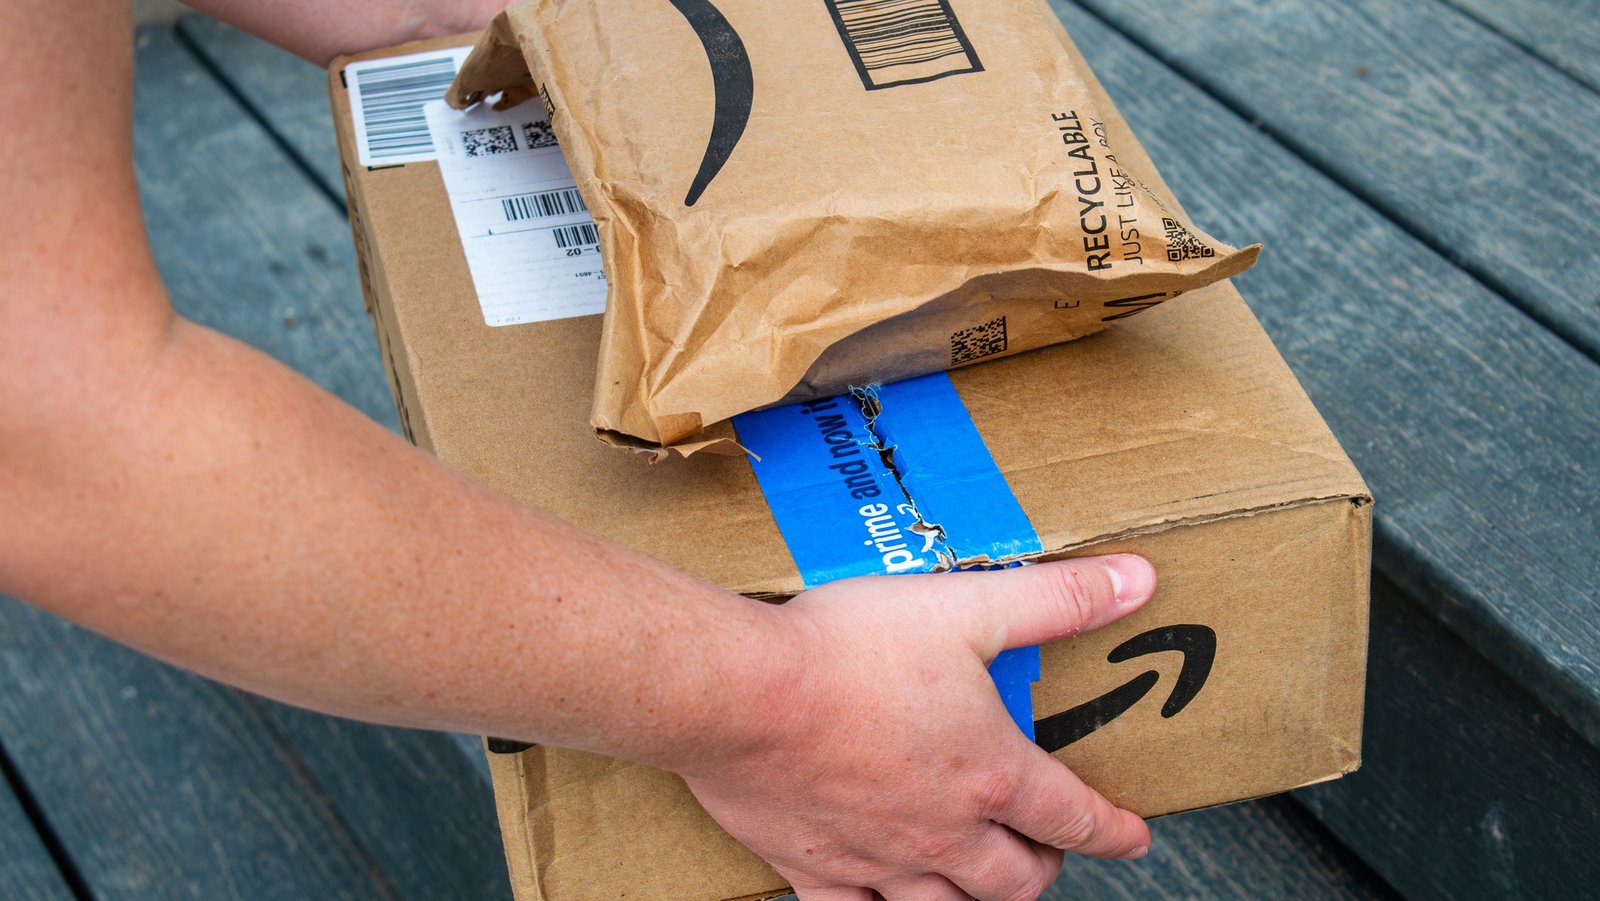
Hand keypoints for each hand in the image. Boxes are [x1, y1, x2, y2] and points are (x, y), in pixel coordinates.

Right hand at [681, 555, 1156, 900]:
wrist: (741, 692)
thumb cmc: (849, 649)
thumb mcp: (967, 606)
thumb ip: (1056, 599)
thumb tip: (1137, 583)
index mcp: (989, 771)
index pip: (1073, 817)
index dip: (1113, 829)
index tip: (1134, 835)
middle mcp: (942, 831)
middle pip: (1015, 881)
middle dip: (1044, 868)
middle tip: (1047, 849)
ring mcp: (877, 859)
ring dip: (974, 897)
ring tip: (978, 877)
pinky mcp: (813, 867)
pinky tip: (881, 900)